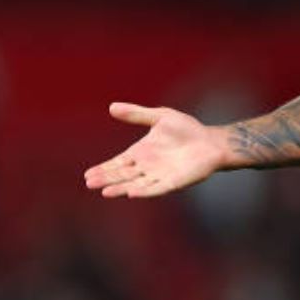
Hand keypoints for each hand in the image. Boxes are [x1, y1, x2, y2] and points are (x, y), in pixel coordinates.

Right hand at [84, 102, 226, 197]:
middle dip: (107, 179)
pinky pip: (155, 188)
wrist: (211, 141)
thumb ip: (137, 114)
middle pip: (122, 175)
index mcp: (141, 152)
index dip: (104, 168)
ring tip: (105, 192)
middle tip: (90, 183)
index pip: (118, 163)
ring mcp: (158, 176)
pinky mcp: (172, 182)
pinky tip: (131, 193)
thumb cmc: (187, 129)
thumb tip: (112, 107)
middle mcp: (146, 167)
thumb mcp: (160, 117)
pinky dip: (143, 191)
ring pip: (135, 185)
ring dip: (120, 188)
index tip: (88, 174)